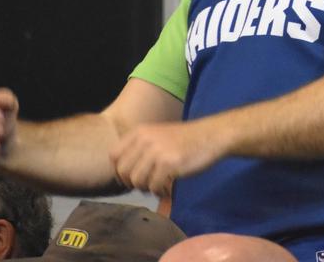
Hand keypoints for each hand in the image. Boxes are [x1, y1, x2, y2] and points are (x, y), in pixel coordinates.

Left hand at [109, 119, 225, 195]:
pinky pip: (153, 186)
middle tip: (145, 184)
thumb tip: (120, 173)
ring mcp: (157, 151)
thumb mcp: (156, 135)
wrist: (210, 135)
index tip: (131, 177)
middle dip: (131, 182)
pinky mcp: (169, 163)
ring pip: (137, 181)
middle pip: (122, 171)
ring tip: (157, 186)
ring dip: (146, 188)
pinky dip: (159, 192)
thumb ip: (138, 148)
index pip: (113, 156)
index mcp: (139, 131)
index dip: (119, 170)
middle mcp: (145, 139)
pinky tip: (166, 189)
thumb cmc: (184, 138)